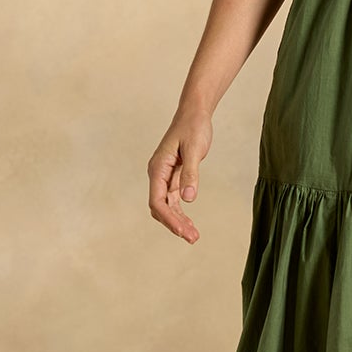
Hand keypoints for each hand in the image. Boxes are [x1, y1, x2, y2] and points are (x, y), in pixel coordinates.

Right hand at [148, 109, 213, 243]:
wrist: (194, 113)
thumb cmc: (193, 128)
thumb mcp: (194, 150)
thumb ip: (191, 174)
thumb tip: (188, 199)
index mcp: (158, 168)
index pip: (157, 201)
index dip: (169, 218)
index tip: (183, 231)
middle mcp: (158, 174)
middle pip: (160, 207)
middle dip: (174, 224)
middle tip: (192, 238)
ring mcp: (164, 176)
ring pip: (166, 206)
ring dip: (178, 221)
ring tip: (193, 236)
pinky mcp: (174, 176)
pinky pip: (173, 200)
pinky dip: (180, 212)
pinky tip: (189, 223)